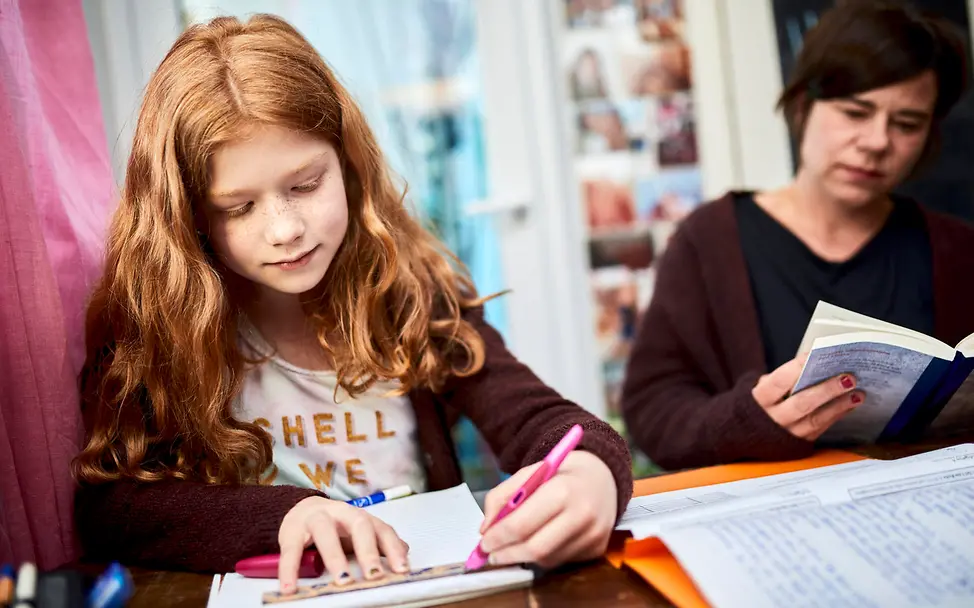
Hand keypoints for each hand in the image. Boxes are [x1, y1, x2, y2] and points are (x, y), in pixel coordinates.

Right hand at [277, 496, 408, 594]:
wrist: (303, 508)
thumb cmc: (337, 525)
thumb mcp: (359, 531)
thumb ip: (380, 541)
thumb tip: (406, 552)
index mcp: (361, 516)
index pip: (382, 529)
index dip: (393, 548)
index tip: (401, 570)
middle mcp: (341, 513)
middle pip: (359, 525)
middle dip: (368, 551)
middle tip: (374, 576)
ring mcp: (316, 519)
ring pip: (326, 533)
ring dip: (335, 558)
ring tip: (342, 582)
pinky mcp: (292, 531)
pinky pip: (291, 550)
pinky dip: (290, 569)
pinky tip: (290, 588)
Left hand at [477, 450, 616, 568]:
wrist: (603, 477)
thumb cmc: (561, 474)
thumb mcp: (530, 472)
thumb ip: (502, 496)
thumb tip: (485, 529)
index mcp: (563, 490)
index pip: (522, 524)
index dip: (498, 537)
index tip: (482, 543)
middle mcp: (582, 515)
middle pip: (535, 548)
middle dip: (507, 555)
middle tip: (490, 554)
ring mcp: (593, 535)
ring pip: (546, 559)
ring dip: (522, 557)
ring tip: (510, 547)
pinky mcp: (597, 549)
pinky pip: (560, 561)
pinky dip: (542, 557)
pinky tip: (536, 543)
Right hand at [751, 354, 863, 439]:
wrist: (741, 437)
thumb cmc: (756, 405)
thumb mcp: (758, 389)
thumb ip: (778, 379)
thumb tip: (809, 364)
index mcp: (759, 400)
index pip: (778, 382)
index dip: (796, 368)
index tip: (815, 355)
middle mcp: (772, 419)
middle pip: (802, 403)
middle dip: (827, 390)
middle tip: (848, 378)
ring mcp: (786, 434)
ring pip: (815, 420)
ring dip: (838, 406)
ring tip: (858, 393)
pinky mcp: (797, 445)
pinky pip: (820, 429)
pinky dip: (836, 416)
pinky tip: (850, 405)